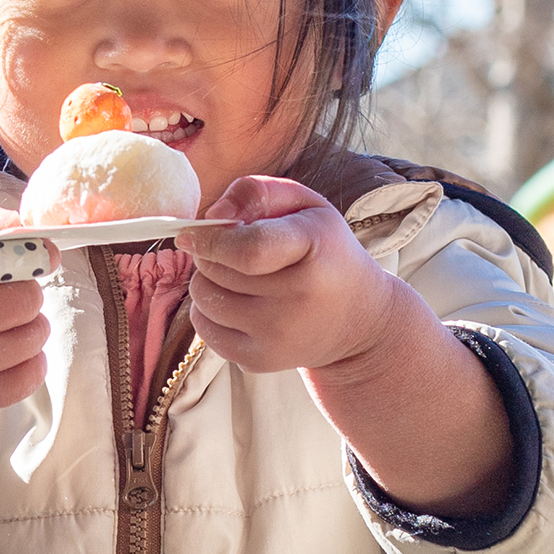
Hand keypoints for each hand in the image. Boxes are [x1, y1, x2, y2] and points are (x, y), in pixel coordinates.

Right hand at [0, 199, 59, 415]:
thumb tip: (18, 220)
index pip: (9, 256)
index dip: (15, 255)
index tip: (9, 261)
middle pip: (30, 296)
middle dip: (20, 289)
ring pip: (37, 332)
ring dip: (24, 323)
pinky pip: (35, 373)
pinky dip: (28, 359)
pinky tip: (0, 349)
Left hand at [175, 175, 398, 375]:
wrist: (359, 320)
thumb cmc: (325, 251)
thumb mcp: (306, 206)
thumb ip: (257, 192)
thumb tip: (211, 216)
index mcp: (315, 248)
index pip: (248, 250)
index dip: (211, 239)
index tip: (193, 233)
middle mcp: (299, 298)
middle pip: (217, 271)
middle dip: (210, 254)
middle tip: (229, 251)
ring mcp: (279, 335)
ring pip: (205, 299)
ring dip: (207, 281)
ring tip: (235, 276)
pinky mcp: (260, 361)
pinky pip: (205, 329)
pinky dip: (209, 311)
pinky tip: (236, 302)